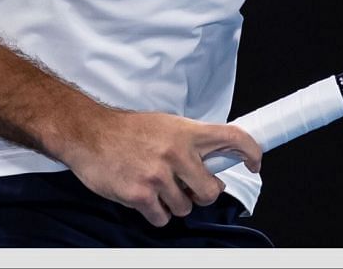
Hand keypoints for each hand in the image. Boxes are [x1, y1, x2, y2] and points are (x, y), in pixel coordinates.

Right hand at [55, 108, 261, 226]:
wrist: (89, 134)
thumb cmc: (128, 130)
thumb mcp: (167, 124)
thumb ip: (191, 141)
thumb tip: (212, 162)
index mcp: (188, 132)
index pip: (233, 137)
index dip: (252, 153)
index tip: (254, 164)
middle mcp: (178, 153)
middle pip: (211, 191)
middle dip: (203, 195)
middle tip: (191, 189)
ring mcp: (159, 175)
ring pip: (186, 207)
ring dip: (175, 204)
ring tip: (159, 188)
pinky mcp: (140, 194)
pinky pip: (162, 218)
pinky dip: (157, 214)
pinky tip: (146, 199)